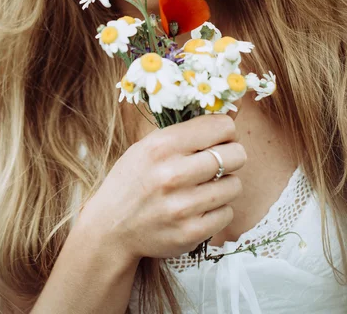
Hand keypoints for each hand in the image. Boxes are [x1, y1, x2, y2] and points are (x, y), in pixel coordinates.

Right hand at [80, 114, 245, 259]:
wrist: (111, 228)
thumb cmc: (134, 179)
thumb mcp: (149, 145)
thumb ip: (187, 130)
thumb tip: (233, 115)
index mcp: (161, 146)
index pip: (221, 127)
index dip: (225, 131)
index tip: (219, 138)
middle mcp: (172, 174)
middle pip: (236, 155)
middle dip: (231, 156)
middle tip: (217, 162)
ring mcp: (182, 206)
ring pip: (235, 185)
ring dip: (224, 184)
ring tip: (204, 186)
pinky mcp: (190, 233)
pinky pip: (227, 213)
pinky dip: (217, 209)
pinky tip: (199, 207)